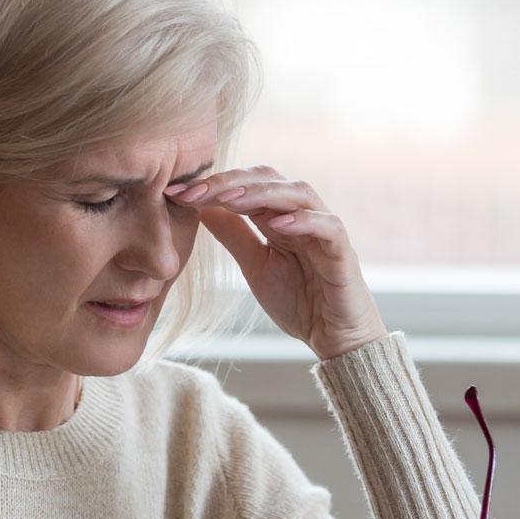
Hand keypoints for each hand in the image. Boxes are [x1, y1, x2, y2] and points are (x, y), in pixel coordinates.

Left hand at [167, 166, 387, 360]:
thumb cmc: (301, 302)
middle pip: (269, 179)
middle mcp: (302, 215)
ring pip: (297, 193)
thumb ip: (234, 235)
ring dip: (262, 193)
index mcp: (279, 217)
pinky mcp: (343, 251)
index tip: (176, 193)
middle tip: (195, 191)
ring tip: (230, 199)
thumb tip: (201, 207)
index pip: (246, 186)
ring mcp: (324, 229)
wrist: (333, 339)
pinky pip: (327, 225)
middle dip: (230, 183)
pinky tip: (277, 224)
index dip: (213, 185)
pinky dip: (304, 220)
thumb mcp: (255, 266)